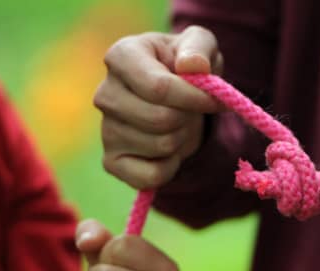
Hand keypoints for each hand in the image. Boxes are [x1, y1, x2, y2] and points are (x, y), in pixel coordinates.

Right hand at [94, 25, 223, 189]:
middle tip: (189, 110)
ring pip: (161, 146)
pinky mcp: (112, 161)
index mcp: (122, 57)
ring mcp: (105, 129)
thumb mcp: (201, 46)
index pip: (159, 88)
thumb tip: (191, 66)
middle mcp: (105, 93)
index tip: (213, 99)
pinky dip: (171, 167)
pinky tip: (167, 149)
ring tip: (177, 124)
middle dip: (188, 118)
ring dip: (182, 138)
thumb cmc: (187, 68)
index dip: (194, 98)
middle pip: (161, 119)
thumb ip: (199, 47)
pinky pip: (151, 176)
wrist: (178, 99)